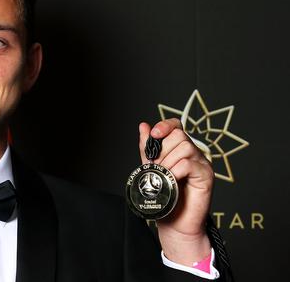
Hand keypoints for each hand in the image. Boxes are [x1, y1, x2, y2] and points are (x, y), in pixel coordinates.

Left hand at [139, 118, 212, 264]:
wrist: (174, 224)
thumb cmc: (164, 197)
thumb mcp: (151, 168)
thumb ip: (148, 149)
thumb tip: (143, 125)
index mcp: (179, 149)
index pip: (176, 126)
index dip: (165, 125)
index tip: (154, 134)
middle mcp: (193, 154)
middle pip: (179, 135)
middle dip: (162, 150)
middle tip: (156, 168)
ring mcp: (201, 163)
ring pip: (185, 147)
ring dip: (168, 162)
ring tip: (164, 177)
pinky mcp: (206, 176)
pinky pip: (189, 164)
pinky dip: (176, 171)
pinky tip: (172, 181)